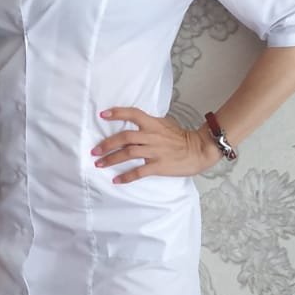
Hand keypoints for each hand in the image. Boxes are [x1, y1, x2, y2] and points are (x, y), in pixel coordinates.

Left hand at [91, 106, 218, 182]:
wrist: (199, 150)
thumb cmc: (182, 138)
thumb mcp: (165, 124)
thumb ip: (150, 124)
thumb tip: (135, 122)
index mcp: (153, 124)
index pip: (133, 114)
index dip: (117, 113)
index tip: (102, 115)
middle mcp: (152, 136)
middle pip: (125, 137)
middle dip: (107, 144)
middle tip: (94, 150)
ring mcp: (155, 151)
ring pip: (128, 153)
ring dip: (111, 159)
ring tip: (99, 164)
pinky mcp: (159, 166)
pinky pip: (139, 171)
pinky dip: (126, 176)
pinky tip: (116, 180)